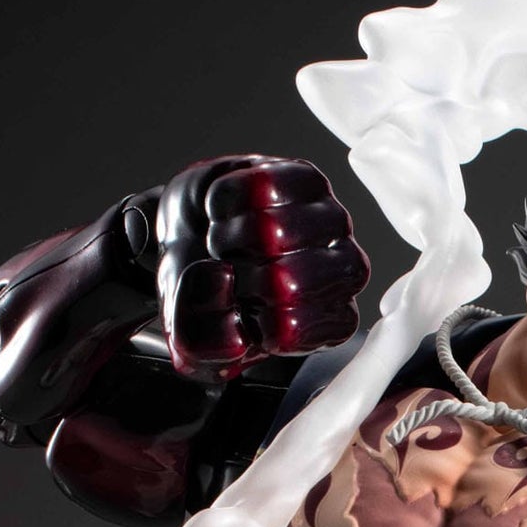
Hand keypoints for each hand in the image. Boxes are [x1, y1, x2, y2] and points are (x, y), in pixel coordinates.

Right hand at [149, 156, 369, 380]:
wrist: (189, 240)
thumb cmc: (206, 294)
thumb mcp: (194, 340)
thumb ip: (206, 346)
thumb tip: (231, 320)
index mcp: (324, 325)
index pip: (302, 330)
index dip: (255, 320)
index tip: (240, 313)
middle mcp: (338, 276)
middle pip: (293, 283)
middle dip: (238, 279)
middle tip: (224, 272)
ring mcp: (328, 225)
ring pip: (277, 231)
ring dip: (230, 238)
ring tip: (220, 242)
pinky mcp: (307, 180)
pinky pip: (266, 185)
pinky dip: (229, 199)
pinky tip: (224, 211)